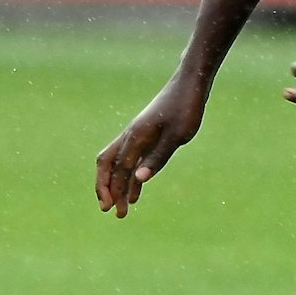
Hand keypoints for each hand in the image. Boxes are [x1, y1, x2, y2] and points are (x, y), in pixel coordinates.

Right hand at [96, 77, 207, 217]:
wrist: (189, 84)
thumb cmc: (185, 109)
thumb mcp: (176, 136)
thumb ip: (157, 158)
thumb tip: (138, 179)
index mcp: (136, 137)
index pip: (120, 168)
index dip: (114, 189)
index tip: (113, 209)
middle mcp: (130, 136)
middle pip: (107, 164)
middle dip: (105, 187)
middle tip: (108, 210)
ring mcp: (136, 135)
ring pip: (117, 163)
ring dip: (117, 186)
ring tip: (121, 208)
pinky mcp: (145, 136)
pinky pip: (131, 159)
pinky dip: (130, 177)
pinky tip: (136, 194)